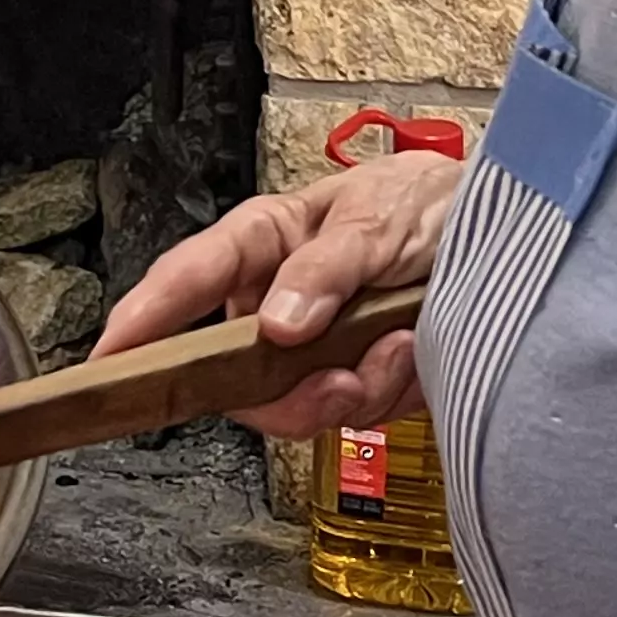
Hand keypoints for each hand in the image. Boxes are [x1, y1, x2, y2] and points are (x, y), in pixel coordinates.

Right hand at [91, 151, 462, 438]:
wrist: (508, 236)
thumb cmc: (431, 201)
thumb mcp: (378, 217)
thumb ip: (327, 269)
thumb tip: (276, 326)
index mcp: (265, 242)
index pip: (187, 279)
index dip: (141, 321)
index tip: (108, 361)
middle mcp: (276, 300)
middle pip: (232, 371)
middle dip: (286, 389)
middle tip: (340, 382)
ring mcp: (313, 347)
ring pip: (290, 405)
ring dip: (350, 390)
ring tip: (399, 347)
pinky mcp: (354, 380)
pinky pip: (346, 414)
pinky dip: (384, 393)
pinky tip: (412, 353)